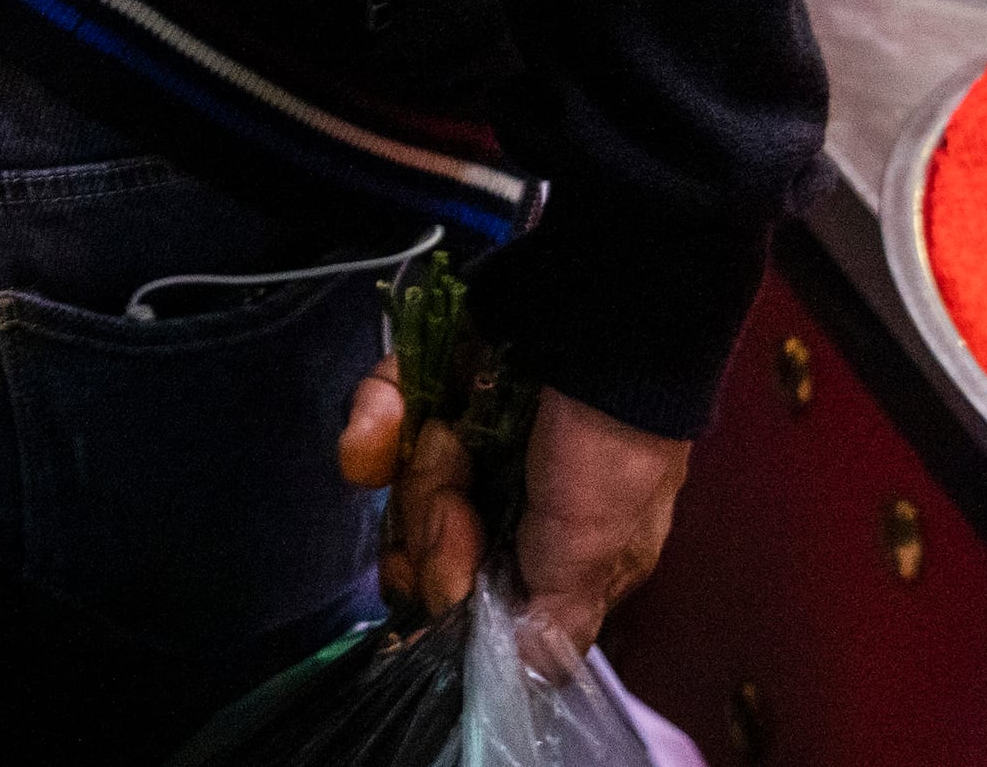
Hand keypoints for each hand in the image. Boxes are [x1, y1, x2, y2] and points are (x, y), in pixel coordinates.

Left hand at [334, 366, 692, 681]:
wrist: (603, 314)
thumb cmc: (610, 440)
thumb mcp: (598, 545)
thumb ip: (555, 613)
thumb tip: (529, 673)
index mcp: (552, 549)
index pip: (469, 595)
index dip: (440, 589)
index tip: (443, 572)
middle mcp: (504, 497)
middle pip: (422, 542)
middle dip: (428, 527)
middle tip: (454, 500)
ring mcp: (467, 435)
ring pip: (398, 481)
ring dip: (415, 468)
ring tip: (448, 439)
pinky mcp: (435, 378)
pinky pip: (380, 411)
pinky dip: (376, 416)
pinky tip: (387, 421)